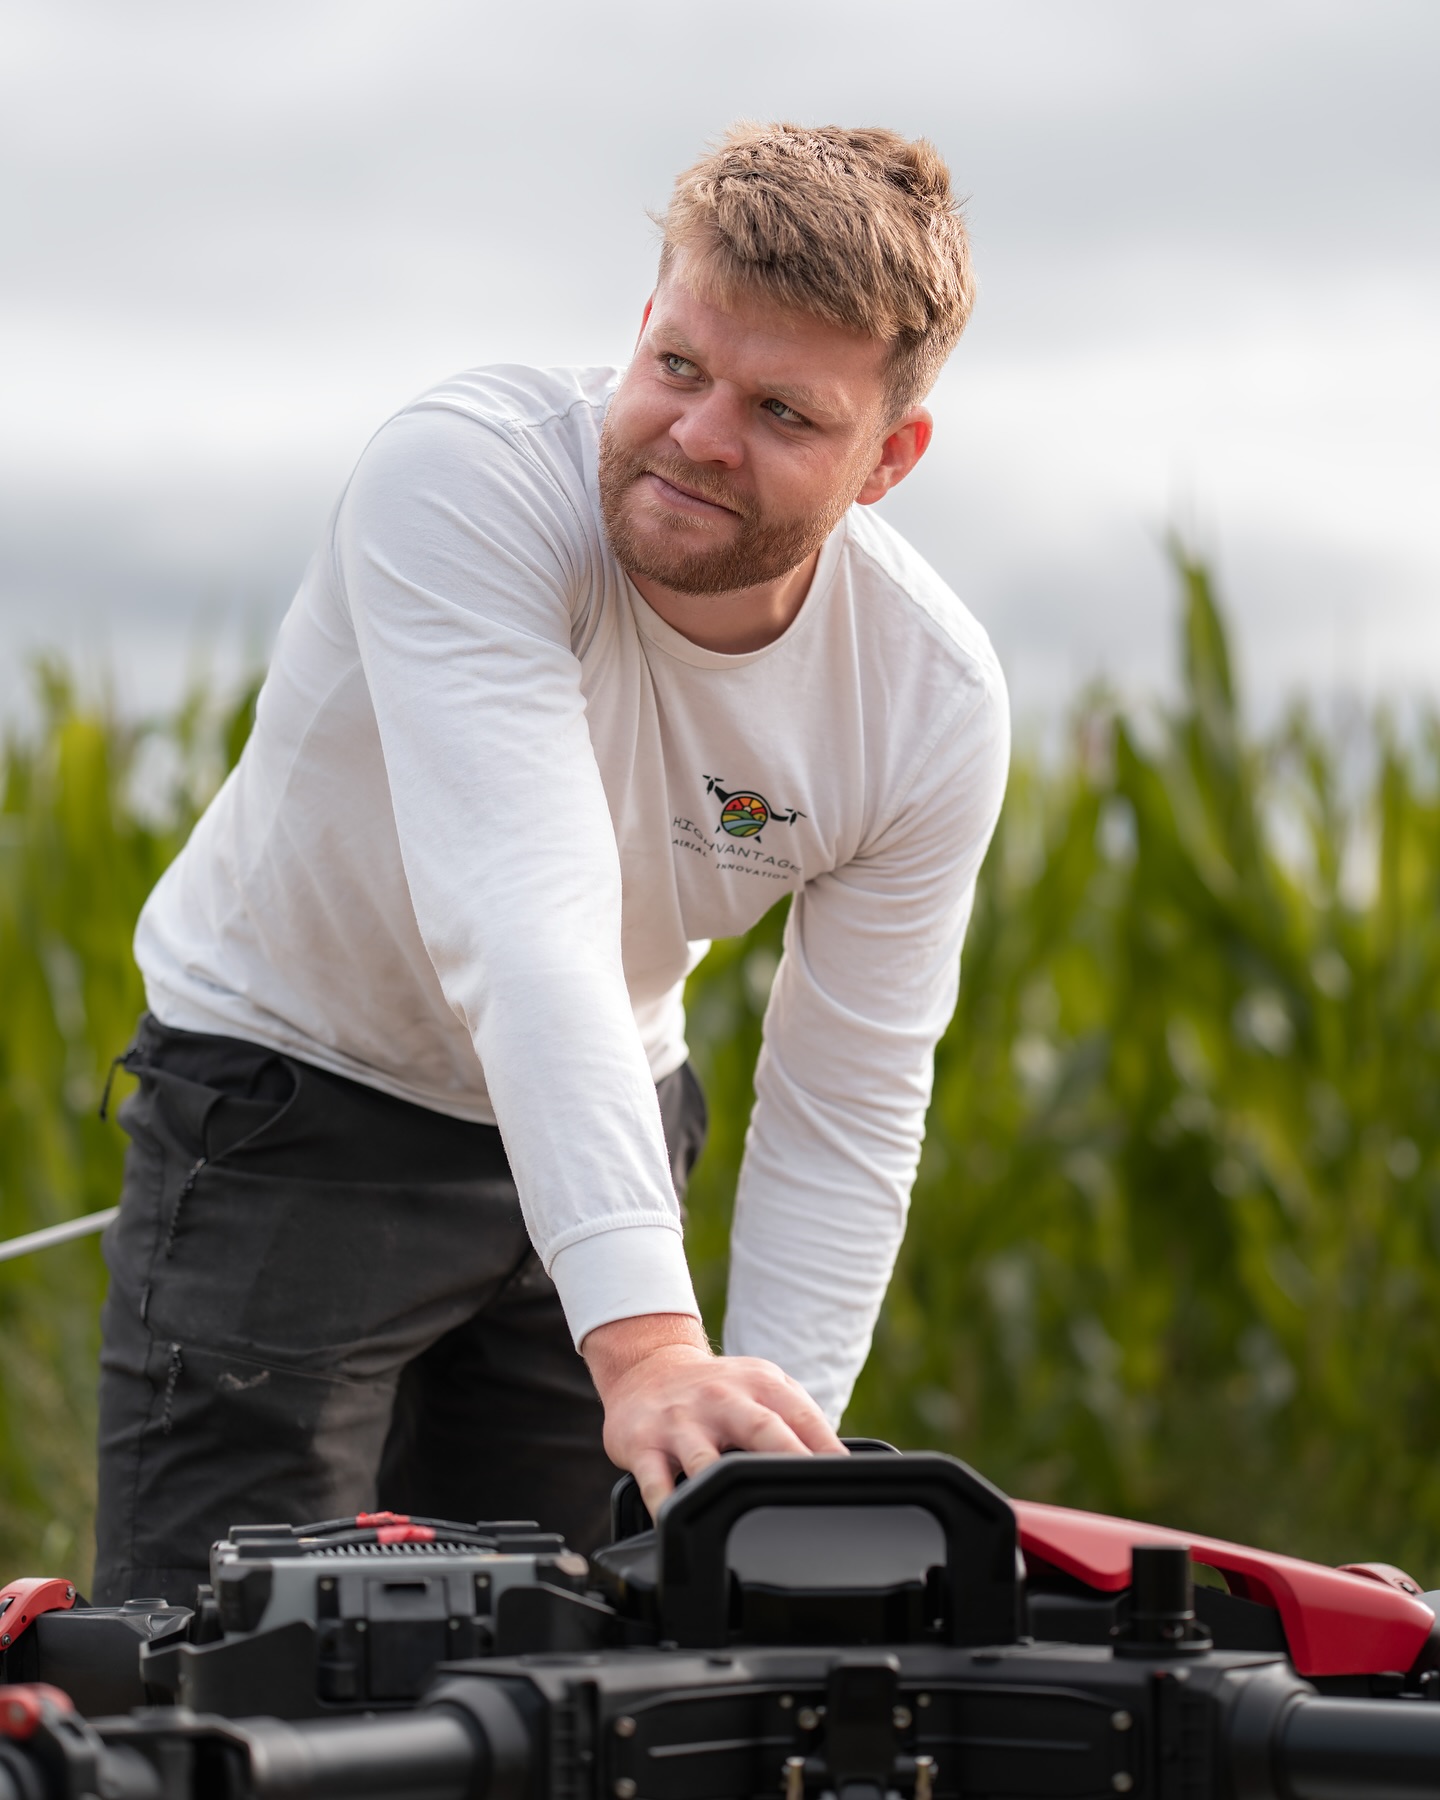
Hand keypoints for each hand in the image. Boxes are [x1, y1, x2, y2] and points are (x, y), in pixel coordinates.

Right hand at [582, 1313, 845, 1520]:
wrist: (646, 1369)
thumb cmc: (716, 1392)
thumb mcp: (759, 1386)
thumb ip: (797, 1417)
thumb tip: (839, 1465)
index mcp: (759, 1384)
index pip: (802, 1416)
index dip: (827, 1449)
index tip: (843, 1480)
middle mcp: (722, 1400)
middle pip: (762, 1430)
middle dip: (788, 1458)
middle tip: (806, 1491)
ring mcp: (682, 1422)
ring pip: (705, 1460)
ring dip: (721, 1485)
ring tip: (737, 1513)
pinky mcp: (644, 1444)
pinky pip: (655, 1483)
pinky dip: (666, 1506)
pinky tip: (675, 1524)